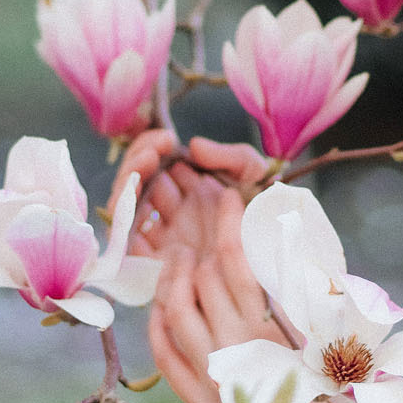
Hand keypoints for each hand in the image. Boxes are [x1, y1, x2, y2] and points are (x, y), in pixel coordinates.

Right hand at [115, 131, 271, 259]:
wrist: (277, 255)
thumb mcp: (254, 176)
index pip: (152, 165)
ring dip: (127, 186)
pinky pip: (130, 247)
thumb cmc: (267, 216)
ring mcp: (165, 237)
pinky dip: (125, 225)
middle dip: (136, 163)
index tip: (166, 139)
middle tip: (153, 154)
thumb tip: (193, 145)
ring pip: (126, 210)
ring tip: (146, 169)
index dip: (150, 146)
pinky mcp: (162, 264)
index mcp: (188, 190)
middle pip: (133, 185)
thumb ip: (229, 155)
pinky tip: (138, 205)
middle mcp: (172, 212)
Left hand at [139, 164, 397, 402]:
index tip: (228, 197)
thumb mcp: (335, 340)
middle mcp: (233, 360)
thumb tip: (280, 242)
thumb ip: (302, 296)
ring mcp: (211, 385)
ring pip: (173, 316)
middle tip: (201, 216)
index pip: (234, 266)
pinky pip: (165, 356)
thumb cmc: (351, 400)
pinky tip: (165, 300)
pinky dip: (159, 322)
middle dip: (197, 242)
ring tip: (181, 253)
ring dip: (173, 277)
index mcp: (270, 338)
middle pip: (199, 284)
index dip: (228, 225)